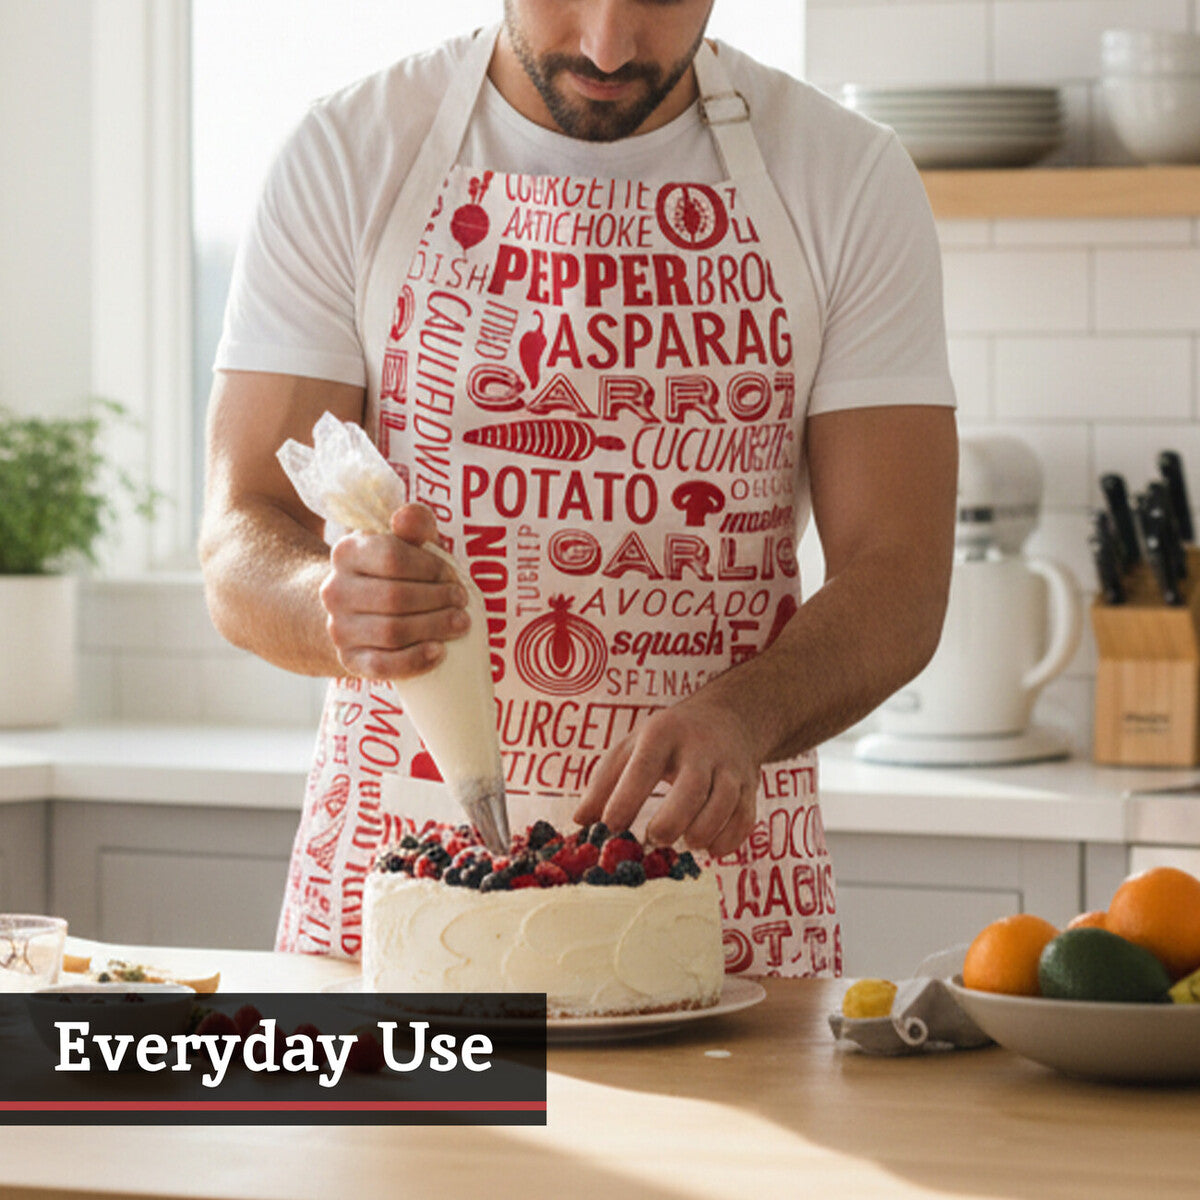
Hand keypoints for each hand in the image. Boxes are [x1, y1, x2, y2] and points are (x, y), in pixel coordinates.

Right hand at [319, 503, 468, 679]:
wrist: (360, 612)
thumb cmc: (395, 573)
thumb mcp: (405, 543)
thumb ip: (414, 525)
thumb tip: (408, 516)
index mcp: (347, 552)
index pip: (393, 558)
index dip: (431, 568)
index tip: (452, 575)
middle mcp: (334, 590)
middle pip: (395, 597)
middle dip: (438, 600)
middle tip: (462, 601)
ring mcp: (339, 628)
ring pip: (391, 632)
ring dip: (434, 628)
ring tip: (460, 623)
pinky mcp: (349, 660)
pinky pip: (381, 666)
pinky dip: (414, 660)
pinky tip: (440, 652)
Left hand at [574, 695, 760, 857]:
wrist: (729, 718)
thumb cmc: (668, 739)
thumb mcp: (631, 748)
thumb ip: (604, 784)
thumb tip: (581, 823)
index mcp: (663, 734)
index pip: (644, 767)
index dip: (626, 799)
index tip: (610, 827)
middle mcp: (700, 748)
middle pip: (692, 788)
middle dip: (671, 822)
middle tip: (654, 838)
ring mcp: (729, 767)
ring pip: (723, 805)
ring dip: (701, 833)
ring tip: (684, 841)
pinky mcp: (750, 786)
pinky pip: (744, 820)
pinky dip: (727, 841)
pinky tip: (709, 847)